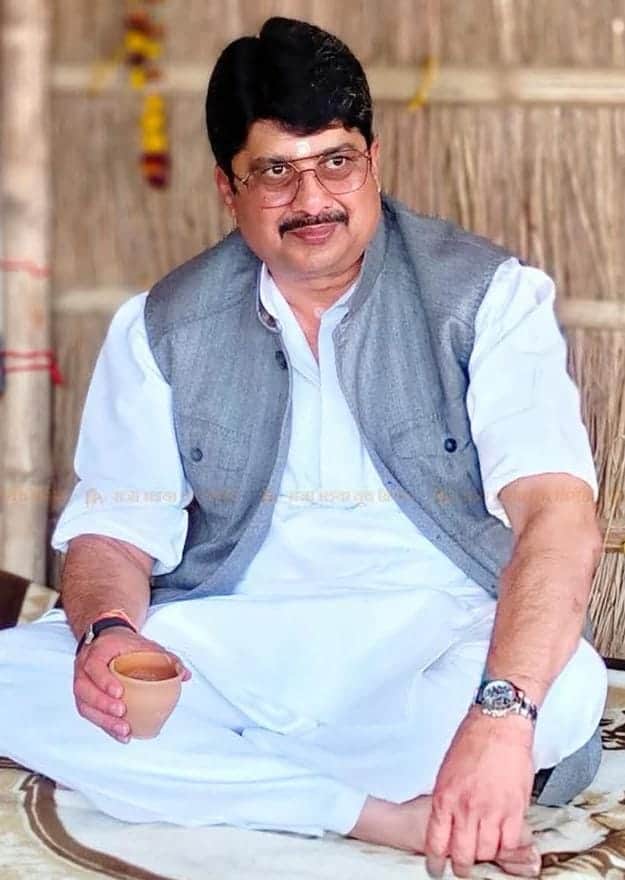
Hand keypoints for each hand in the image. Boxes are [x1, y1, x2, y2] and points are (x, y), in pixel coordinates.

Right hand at [73, 627, 190, 742]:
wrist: (106, 639)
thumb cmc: (124, 644)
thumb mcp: (143, 644)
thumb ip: (165, 658)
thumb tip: (184, 675)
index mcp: (98, 651)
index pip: (94, 666)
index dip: (104, 681)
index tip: (120, 693)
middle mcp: (84, 667)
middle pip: (84, 689)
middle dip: (103, 705)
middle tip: (122, 713)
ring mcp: (81, 682)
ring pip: (84, 705)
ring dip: (103, 721)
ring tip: (124, 730)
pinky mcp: (84, 696)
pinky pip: (89, 713)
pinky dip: (104, 726)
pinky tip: (120, 735)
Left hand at [425, 707, 534, 877]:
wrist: (498, 723)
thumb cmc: (472, 740)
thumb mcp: (446, 770)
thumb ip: (447, 798)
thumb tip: (447, 820)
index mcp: (445, 797)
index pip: (437, 842)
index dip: (436, 862)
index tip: (437, 869)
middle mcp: (466, 807)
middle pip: (463, 855)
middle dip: (461, 867)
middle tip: (463, 868)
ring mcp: (492, 810)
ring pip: (487, 852)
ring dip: (485, 855)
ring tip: (484, 850)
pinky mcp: (515, 808)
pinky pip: (510, 842)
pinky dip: (506, 846)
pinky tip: (502, 840)